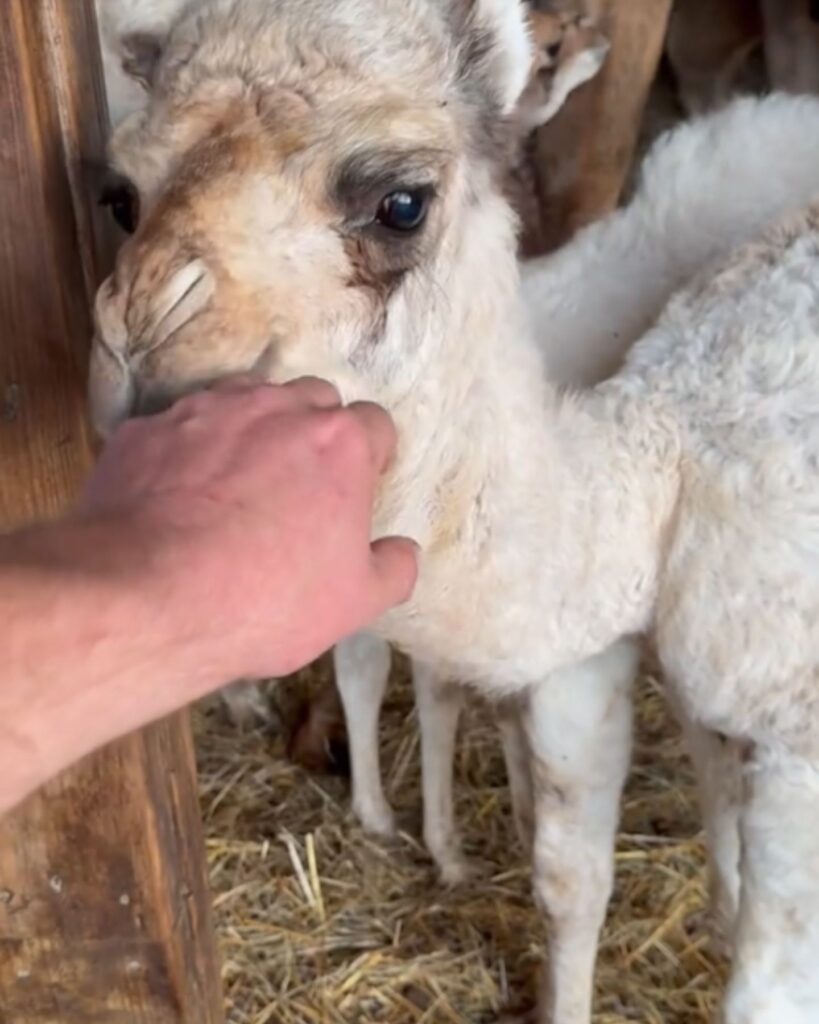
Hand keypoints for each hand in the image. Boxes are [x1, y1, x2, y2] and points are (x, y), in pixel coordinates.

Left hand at [82, 376, 417, 682]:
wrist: (146, 597)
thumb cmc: (265, 600)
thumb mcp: (354, 603)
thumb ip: (393, 569)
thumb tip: (403, 552)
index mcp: (338, 443)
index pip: (376, 424)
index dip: (372, 458)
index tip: (358, 489)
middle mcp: (276, 409)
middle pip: (313, 399)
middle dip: (316, 431)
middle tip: (302, 486)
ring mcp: (207, 411)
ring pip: (246, 399)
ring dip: (254, 430)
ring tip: (241, 483)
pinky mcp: (149, 429)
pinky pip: (181, 428)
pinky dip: (190, 451)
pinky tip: (180, 496)